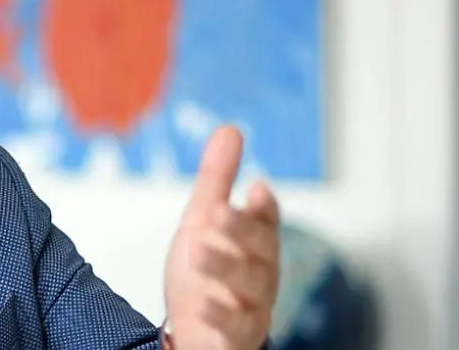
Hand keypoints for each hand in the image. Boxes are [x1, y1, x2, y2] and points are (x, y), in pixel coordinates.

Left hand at [164, 126, 279, 348]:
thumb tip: (230, 129)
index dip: (264, 207)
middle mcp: (261, 271)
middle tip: (216, 212)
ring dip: (225, 267)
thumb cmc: (205, 271)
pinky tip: (203, 305)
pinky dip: (221, 317)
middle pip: (260, 249)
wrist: (193, 329)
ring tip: (196, 251)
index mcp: (255, 241)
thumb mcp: (204, 219)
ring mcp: (252, 305)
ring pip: (249, 285)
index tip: (258, 188)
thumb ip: (217, 178)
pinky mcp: (237, 335)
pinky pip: (236, 327)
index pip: (266, 220)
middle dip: (241, 230)